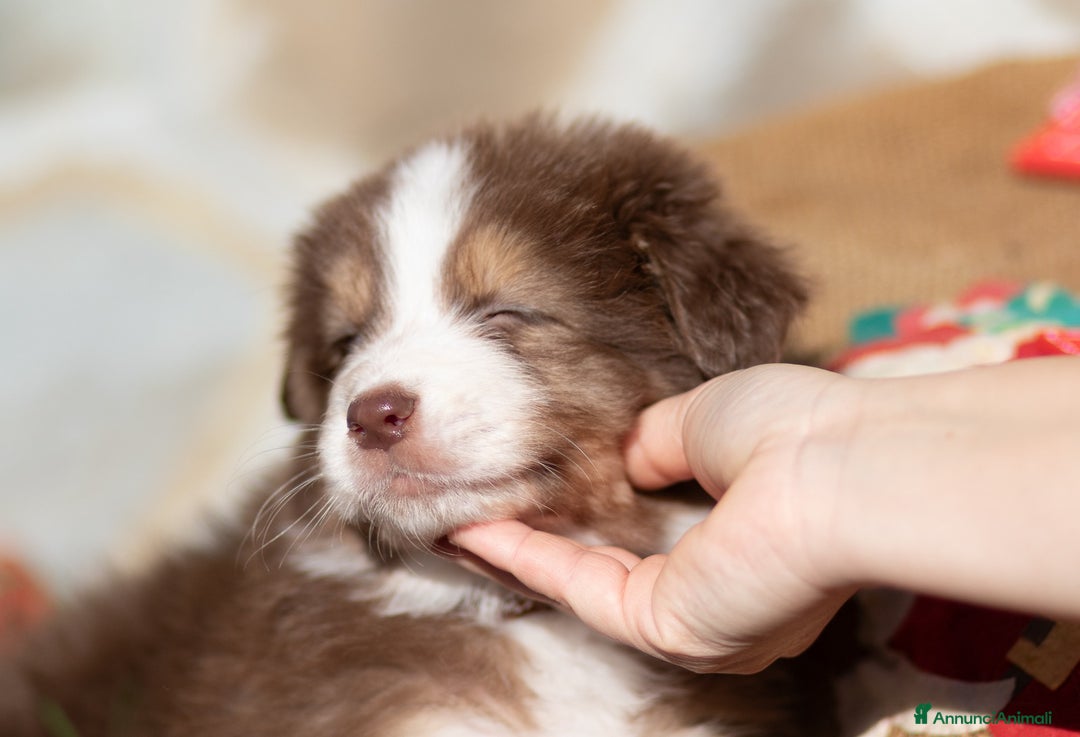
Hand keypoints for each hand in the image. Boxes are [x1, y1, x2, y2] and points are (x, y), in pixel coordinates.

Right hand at [452, 364, 859, 673]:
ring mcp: (692, 618)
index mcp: (738, 542)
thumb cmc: (795, 430)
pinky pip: (580, 590)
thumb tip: (621, 453)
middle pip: (605, 565)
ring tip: (455, 510)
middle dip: (538, 531)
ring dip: (516, 546)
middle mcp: (716, 594)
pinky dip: (524, 557)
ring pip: (583, 582)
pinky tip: (475, 526)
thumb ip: (655, 442)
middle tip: (476, 499)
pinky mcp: (668, 627)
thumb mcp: (706, 420)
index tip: (533, 475)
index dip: (585, 505)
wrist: (842, 468)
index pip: (646, 530)